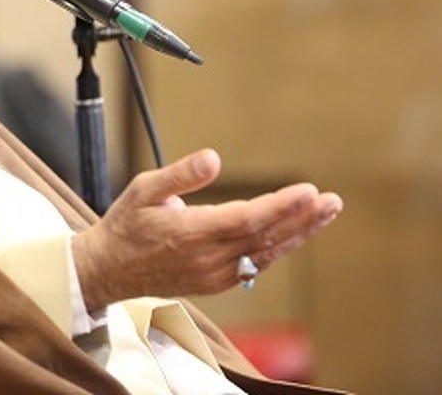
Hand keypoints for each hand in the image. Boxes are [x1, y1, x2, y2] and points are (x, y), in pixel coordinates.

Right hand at [71, 148, 342, 310]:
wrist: (109, 270)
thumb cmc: (126, 224)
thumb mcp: (143, 189)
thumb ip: (180, 174)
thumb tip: (213, 158)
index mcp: (192, 233)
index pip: (248, 219)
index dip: (281, 206)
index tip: (308, 192)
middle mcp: (209, 258)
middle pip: (266, 237)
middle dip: (302, 219)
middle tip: (331, 202)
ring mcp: (215, 275)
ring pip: (266, 253)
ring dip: (297, 233)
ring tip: (324, 213)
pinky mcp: (215, 283)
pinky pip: (254, 265)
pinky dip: (277, 248)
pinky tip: (293, 233)